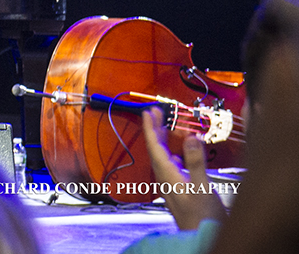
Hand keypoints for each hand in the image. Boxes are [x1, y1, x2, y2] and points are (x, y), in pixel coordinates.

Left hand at [141, 106, 225, 229]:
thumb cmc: (202, 218)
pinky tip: (178, 153)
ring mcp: (172, 186)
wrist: (202, 238)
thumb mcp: (202, 187)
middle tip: (156, 112)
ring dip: (164, 140)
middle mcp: (166, 179)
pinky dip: (173, 153)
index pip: (155, 146)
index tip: (148, 112)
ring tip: (165, 126)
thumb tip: (191, 138)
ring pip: (164, 157)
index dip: (150, 128)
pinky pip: (172, 166)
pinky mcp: (179, 191)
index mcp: (168, 176)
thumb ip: (196, 162)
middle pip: (156, 149)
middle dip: (155, 129)